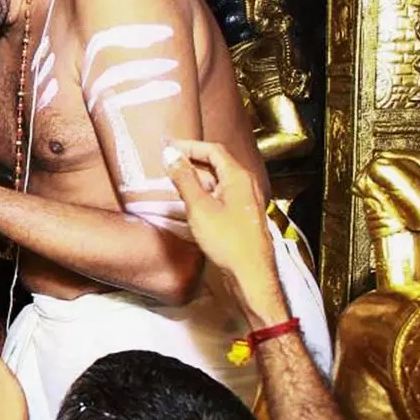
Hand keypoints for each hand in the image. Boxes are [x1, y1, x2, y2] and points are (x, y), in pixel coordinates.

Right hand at [163, 139, 284, 325]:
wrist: (250, 273)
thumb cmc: (228, 241)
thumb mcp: (199, 206)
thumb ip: (184, 178)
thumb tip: (171, 155)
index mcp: (238, 177)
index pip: (213, 150)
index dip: (190, 146)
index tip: (169, 147)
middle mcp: (246, 184)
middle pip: (217, 163)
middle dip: (192, 160)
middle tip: (169, 161)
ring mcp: (245, 200)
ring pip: (218, 180)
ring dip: (197, 177)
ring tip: (175, 179)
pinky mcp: (242, 215)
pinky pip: (221, 194)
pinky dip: (204, 191)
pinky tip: (191, 200)